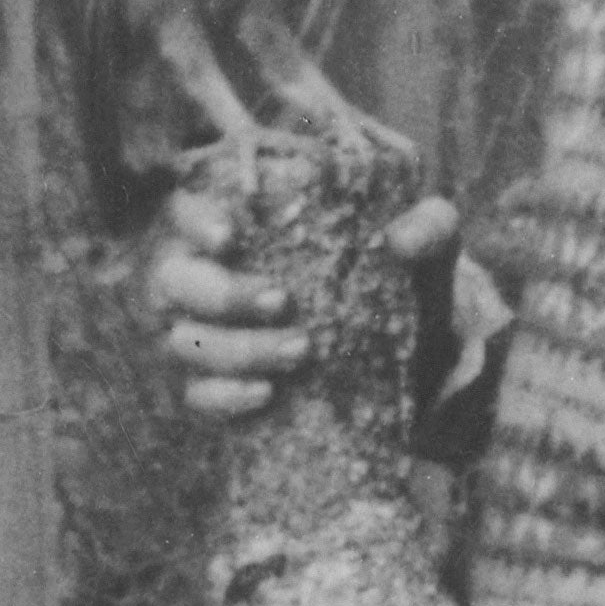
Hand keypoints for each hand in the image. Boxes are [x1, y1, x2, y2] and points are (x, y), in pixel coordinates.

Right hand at [148, 189, 472, 418]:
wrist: (411, 354)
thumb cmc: (403, 277)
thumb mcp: (428, 245)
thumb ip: (429, 226)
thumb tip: (400, 240)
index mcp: (237, 224)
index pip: (184, 209)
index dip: (194, 219)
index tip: (231, 237)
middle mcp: (203, 276)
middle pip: (174, 279)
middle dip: (222, 292)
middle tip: (283, 300)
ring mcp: (200, 334)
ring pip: (183, 340)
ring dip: (236, 348)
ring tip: (302, 350)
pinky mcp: (212, 386)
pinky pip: (196, 396)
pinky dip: (225, 396)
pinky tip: (267, 394)